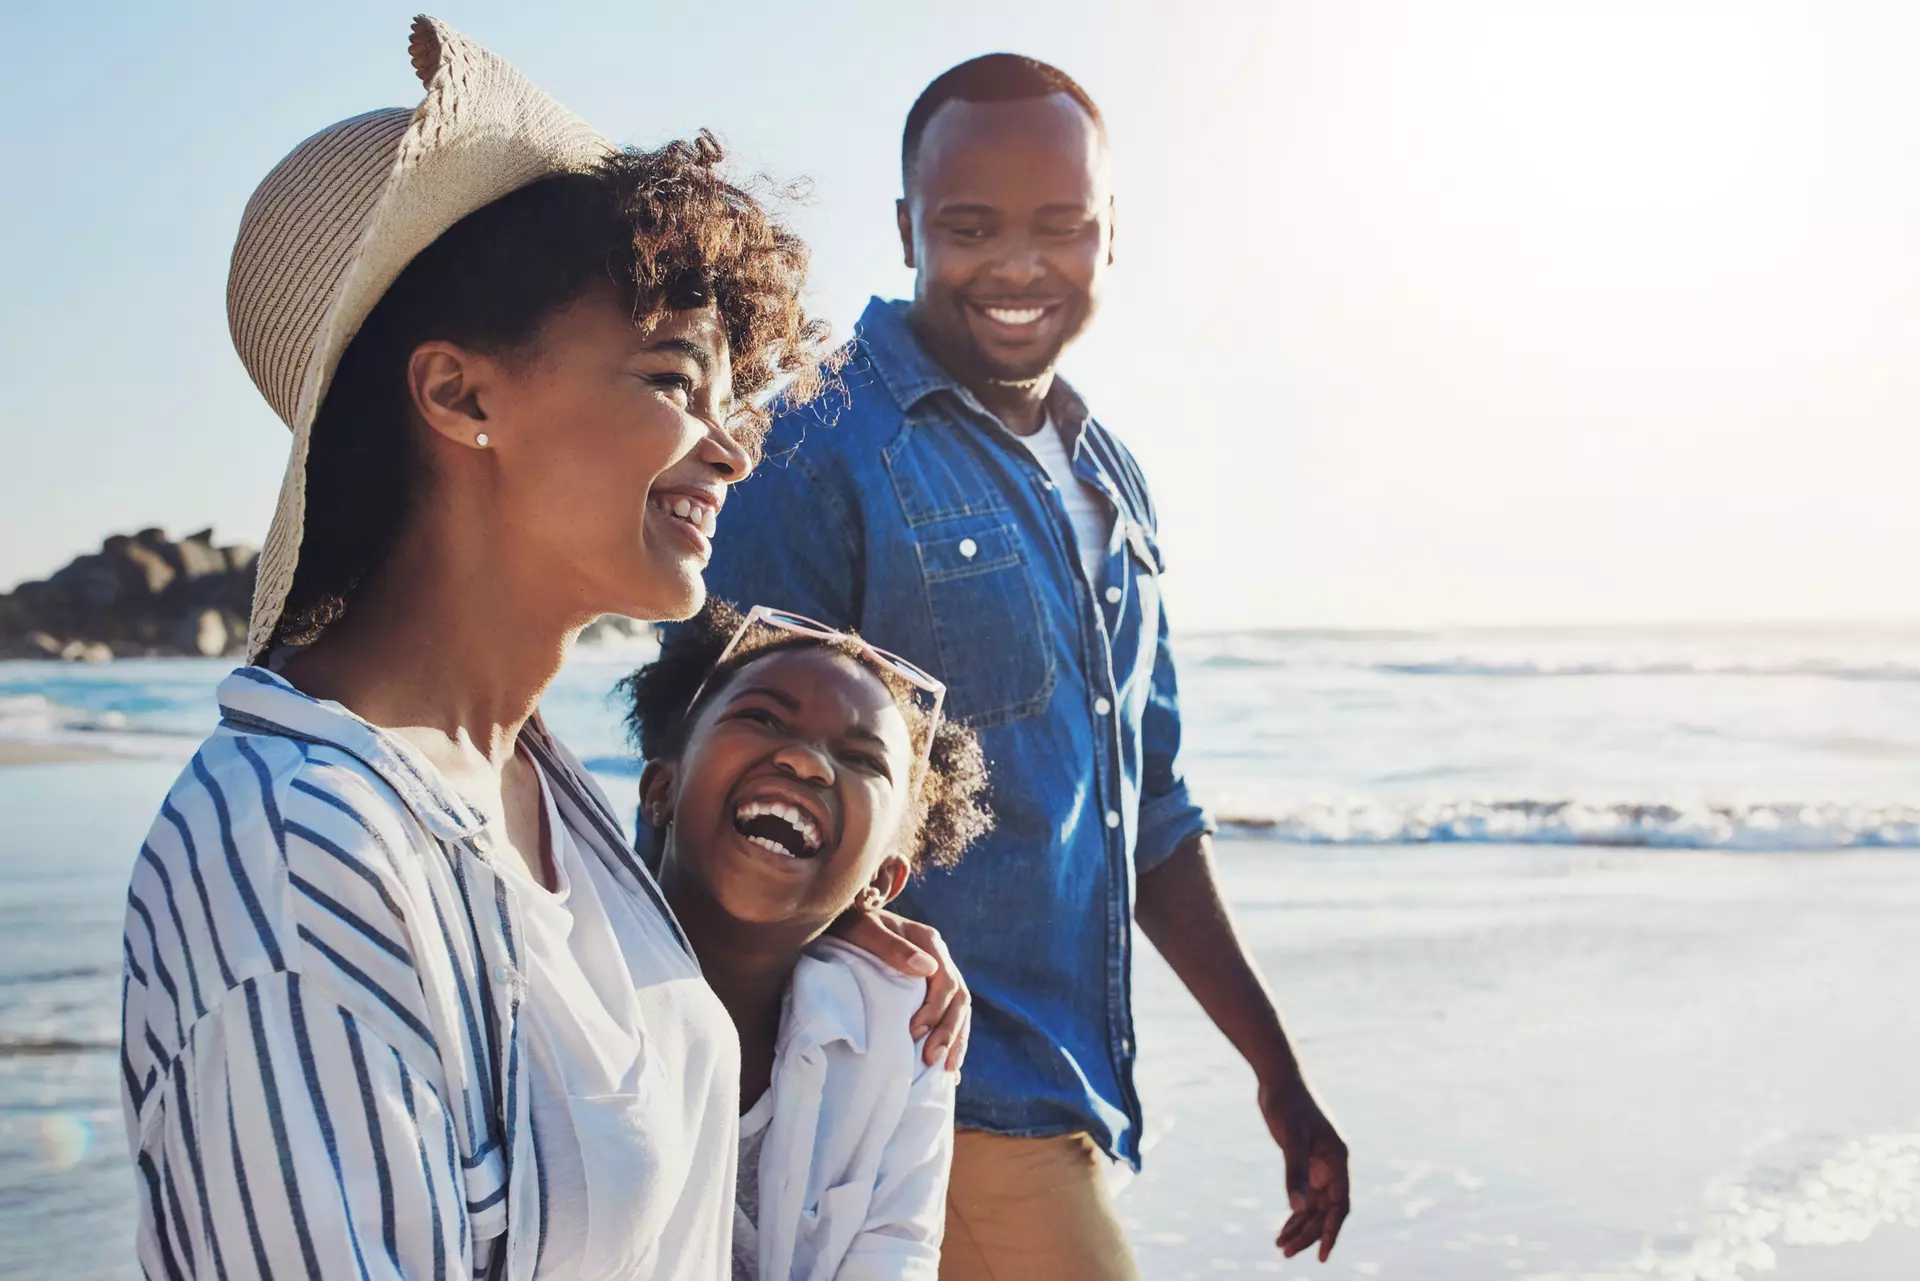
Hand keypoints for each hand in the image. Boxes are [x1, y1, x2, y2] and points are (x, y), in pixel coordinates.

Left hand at [828, 906, 970, 1070]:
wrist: (843, 918)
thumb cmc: (851, 923)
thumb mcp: (866, 930)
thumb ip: (893, 947)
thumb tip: (927, 969)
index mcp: (928, 942)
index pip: (946, 982)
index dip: (934, 1010)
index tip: (913, 1033)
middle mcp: (938, 958)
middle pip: (958, 1000)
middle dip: (948, 1033)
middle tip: (932, 1060)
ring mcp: (935, 973)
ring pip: (958, 1010)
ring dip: (955, 1040)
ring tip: (948, 1070)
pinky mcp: (927, 988)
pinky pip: (948, 1014)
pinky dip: (951, 1039)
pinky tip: (948, 1065)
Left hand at [1259, 1071, 1349, 1260]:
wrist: (1278, 1078)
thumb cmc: (1287, 1104)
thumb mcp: (1291, 1139)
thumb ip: (1295, 1174)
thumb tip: (1299, 1209)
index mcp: (1338, 1159)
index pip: (1339, 1205)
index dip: (1331, 1231)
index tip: (1321, 1255)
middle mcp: (1332, 1164)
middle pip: (1325, 1209)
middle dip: (1308, 1233)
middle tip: (1286, 1253)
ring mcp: (1319, 1163)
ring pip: (1314, 1204)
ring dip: (1300, 1225)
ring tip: (1281, 1246)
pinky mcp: (1305, 1160)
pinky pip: (1305, 1193)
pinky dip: (1296, 1210)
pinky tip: (1285, 1225)